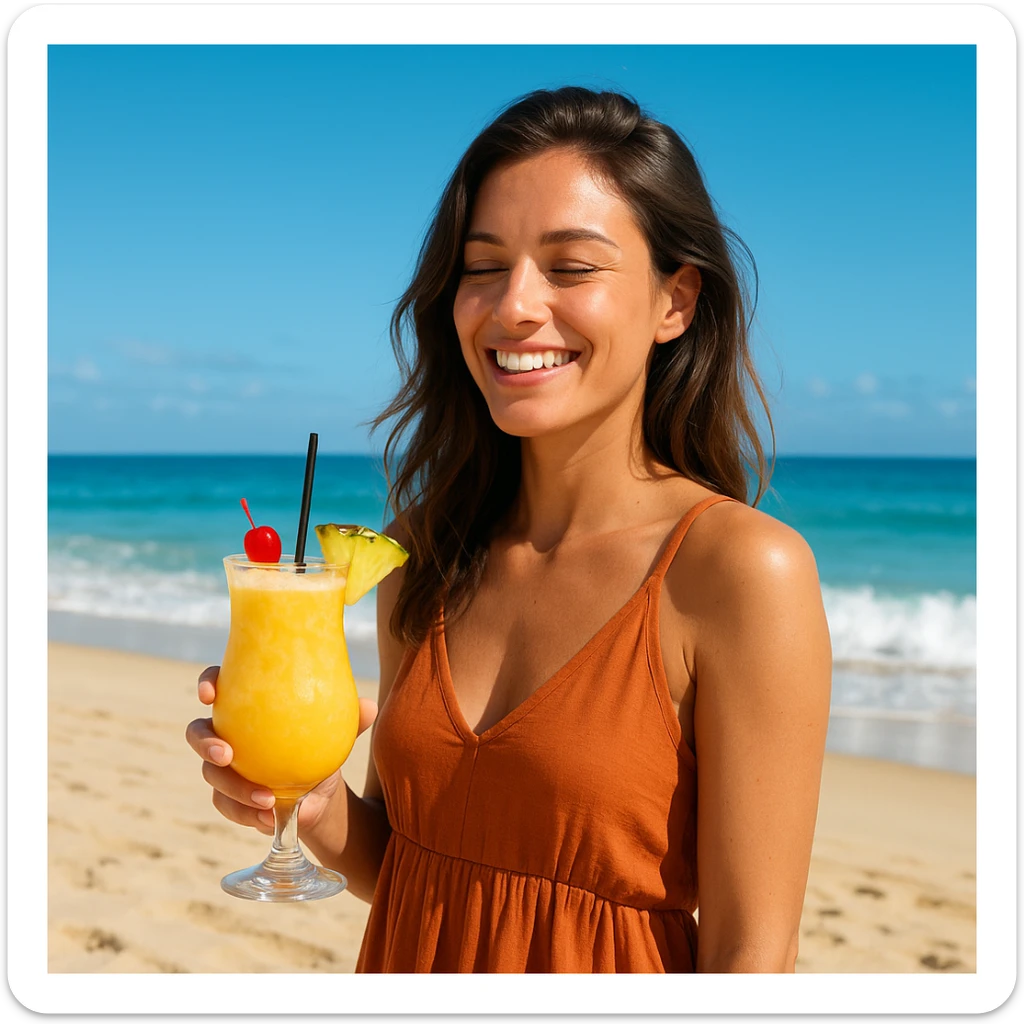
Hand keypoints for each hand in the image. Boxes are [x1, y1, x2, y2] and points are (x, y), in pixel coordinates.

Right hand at [185, 666, 378, 836]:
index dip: (207, 684)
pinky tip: (267, 819)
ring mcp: (225, 767)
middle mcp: (229, 733)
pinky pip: (227, 806)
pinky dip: (245, 814)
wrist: (321, 792)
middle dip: (206, 743)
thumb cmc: (321, 745)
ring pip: (212, 776)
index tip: (210, 694)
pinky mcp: (229, 798)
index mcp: (247, 704)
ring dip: (235, 788)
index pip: (218, 684)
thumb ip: (349, 719)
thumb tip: (368, 707)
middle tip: (226, 755)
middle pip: (198, 733)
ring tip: (266, 799)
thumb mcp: (336, 732)